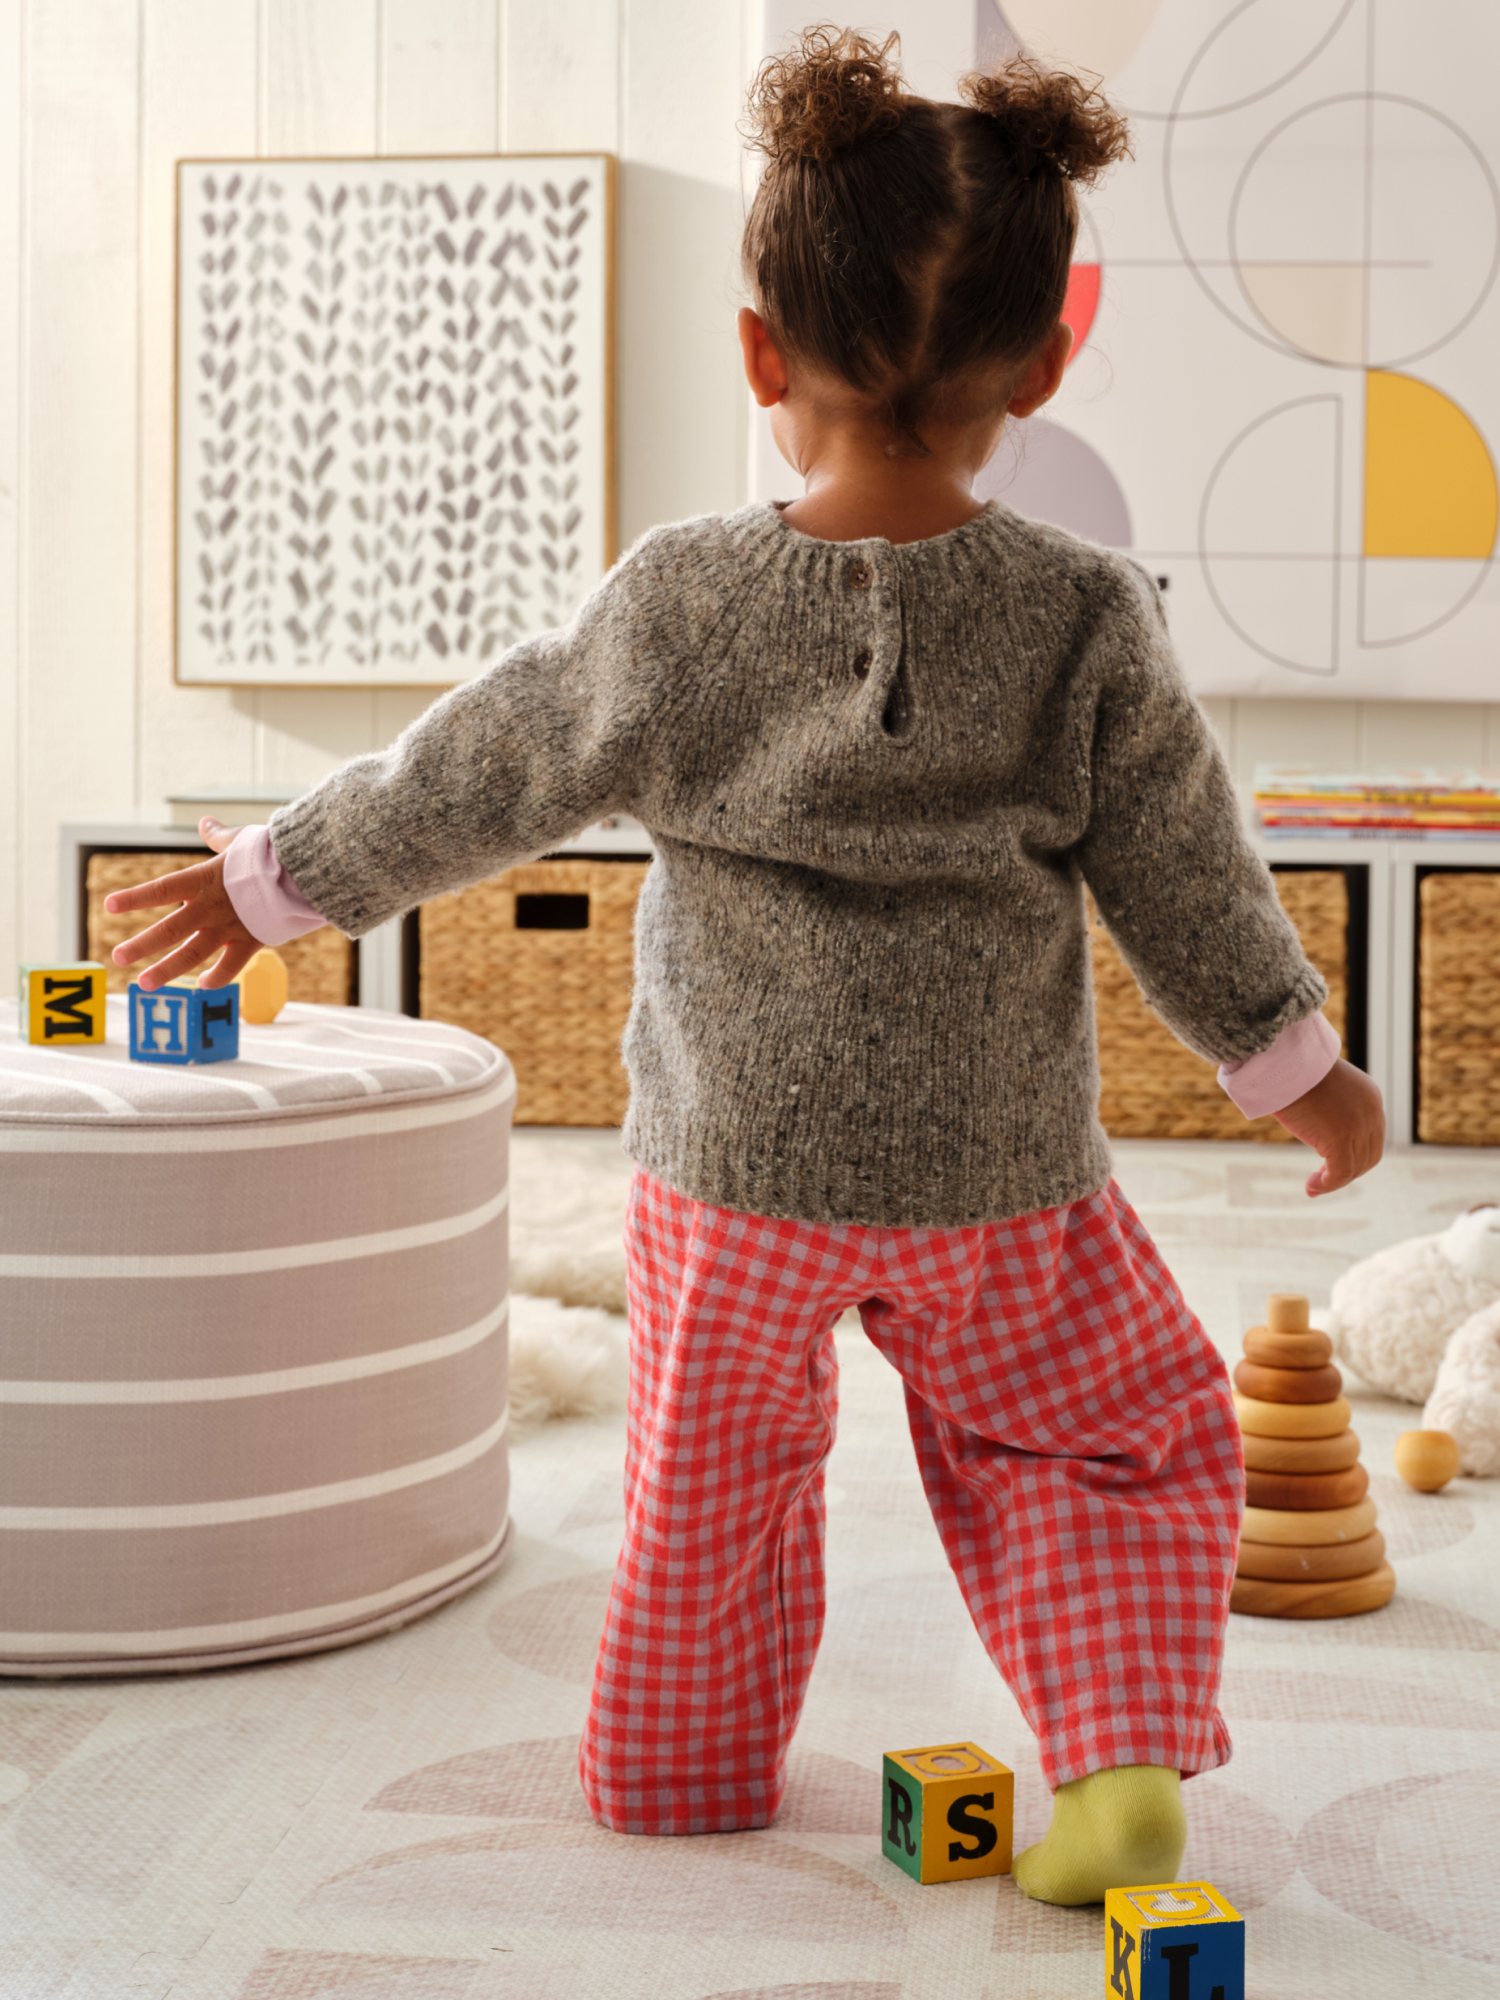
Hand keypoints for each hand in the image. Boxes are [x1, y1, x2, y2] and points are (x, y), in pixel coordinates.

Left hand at [104, 817, 261, 991]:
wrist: (305, 874)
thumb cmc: (273, 852)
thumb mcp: (240, 839)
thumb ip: (218, 837)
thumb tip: (205, 822)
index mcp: (204, 880)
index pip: (161, 889)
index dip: (134, 898)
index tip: (109, 906)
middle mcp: (211, 907)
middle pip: (169, 930)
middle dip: (140, 945)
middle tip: (118, 957)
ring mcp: (230, 928)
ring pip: (192, 954)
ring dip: (167, 970)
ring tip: (144, 984)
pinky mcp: (252, 941)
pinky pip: (230, 966)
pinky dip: (217, 977)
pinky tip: (203, 984)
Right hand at [1273, 1058, 1384, 1196]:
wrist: (1285, 1061)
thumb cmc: (1293, 1069)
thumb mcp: (1323, 1085)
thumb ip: (1330, 1104)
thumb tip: (1317, 1122)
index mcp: (1370, 1098)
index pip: (1372, 1137)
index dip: (1354, 1155)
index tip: (1330, 1163)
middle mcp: (1371, 1113)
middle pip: (1368, 1156)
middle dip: (1347, 1171)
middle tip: (1323, 1178)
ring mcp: (1358, 1127)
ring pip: (1353, 1168)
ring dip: (1333, 1182)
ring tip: (1313, 1187)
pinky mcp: (1340, 1139)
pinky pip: (1339, 1172)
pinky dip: (1327, 1185)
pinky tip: (1311, 1187)